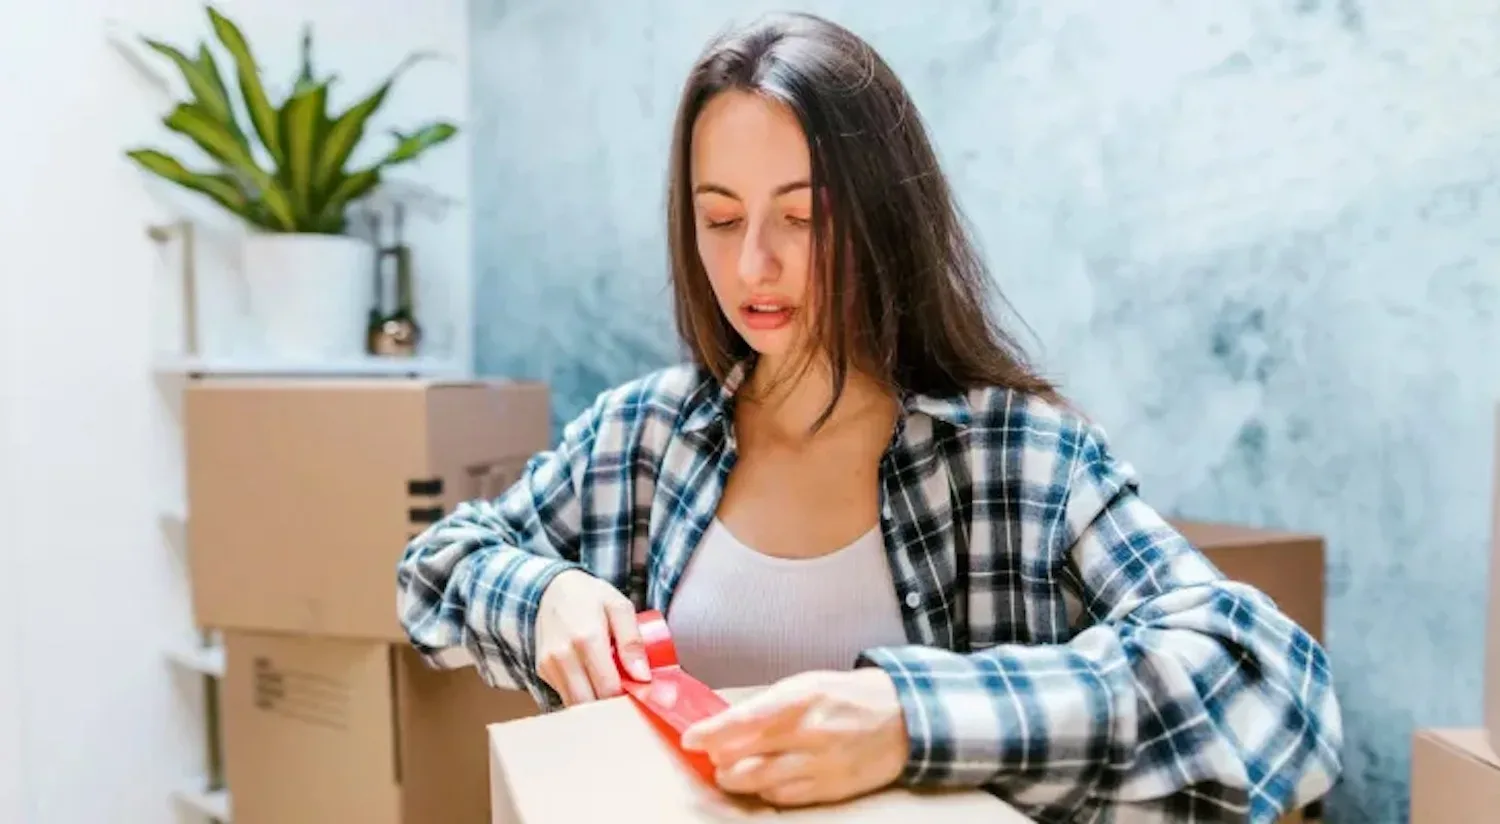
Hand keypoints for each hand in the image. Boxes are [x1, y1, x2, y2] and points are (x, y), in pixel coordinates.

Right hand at [534, 569, 651, 704]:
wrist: (551, 588)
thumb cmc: (590, 597)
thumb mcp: (619, 607)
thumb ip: (632, 641)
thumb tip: (642, 677)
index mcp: (587, 639)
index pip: (609, 689)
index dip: (627, 696)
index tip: (639, 690)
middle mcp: (563, 656)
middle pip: (591, 703)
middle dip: (612, 704)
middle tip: (627, 691)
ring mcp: (548, 665)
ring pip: (576, 705)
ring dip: (596, 703)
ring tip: (610, 684)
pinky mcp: (542, 670)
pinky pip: (565, 695)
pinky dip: (581, 695)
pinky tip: (592, 679)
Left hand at [679, 668, 908, 806]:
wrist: (901, 719)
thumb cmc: (846, 696)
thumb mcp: (805, 684)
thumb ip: (765, 705)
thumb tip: (724, 724)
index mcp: (802, 700)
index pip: (744, 721)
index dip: (711, 733)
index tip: (691, 738)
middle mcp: (811, 735)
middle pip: (746, 759)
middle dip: (719, 760)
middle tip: (711, 755)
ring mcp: (821, 766)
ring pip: (760, 784)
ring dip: (737, 779)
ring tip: (730, 770)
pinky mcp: (830, 789)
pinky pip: (784, 798)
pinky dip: (764, 791)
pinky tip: (762, 780)